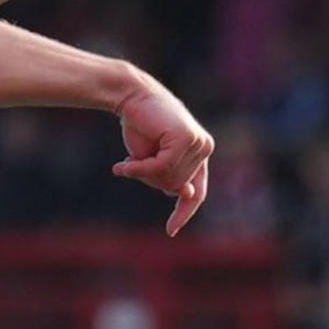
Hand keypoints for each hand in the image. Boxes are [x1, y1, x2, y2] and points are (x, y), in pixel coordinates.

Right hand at [109, 77, 216, 234]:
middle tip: (133, 162)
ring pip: (169, 179)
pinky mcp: (187, 138)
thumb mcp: (153, 160)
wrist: (130, 96)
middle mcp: (204, 148)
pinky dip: (140, 168)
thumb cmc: (141, 126)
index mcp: (200, 155)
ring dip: (143, 173)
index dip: (184, 212)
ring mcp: (199, 143)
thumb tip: (188, 194)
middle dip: (151, 180)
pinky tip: (123, 164)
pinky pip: (162, 168)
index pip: (198, 193)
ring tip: (129, 157)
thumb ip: (168, 177)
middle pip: (176, 187)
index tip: (171, 231)